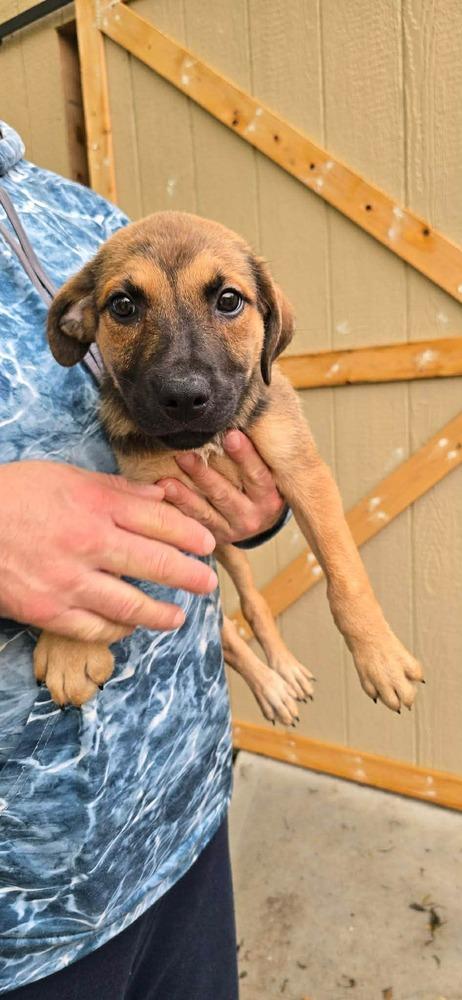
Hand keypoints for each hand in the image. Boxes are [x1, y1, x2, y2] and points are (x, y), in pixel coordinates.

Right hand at [0, 461, 216, 642]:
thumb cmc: (12, 495)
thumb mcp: (64, 477)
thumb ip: (114, 489)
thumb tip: (158, 496)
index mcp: (95, 505)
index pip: (159, 521)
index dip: (190, 534)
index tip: (208, 543)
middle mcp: (89, 544)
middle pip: (156, 563)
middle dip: (190, 576)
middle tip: (207, 583)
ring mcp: (70, 581)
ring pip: (131, 605)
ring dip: (161, 614)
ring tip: (178, 617)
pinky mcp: (49, 610)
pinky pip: (95, 628)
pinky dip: (118, 630)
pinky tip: (130, 628)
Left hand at [158, 430, 284, 544]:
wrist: (260, 519)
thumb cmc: (260, 483)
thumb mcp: (267, 471)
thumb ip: (256, 450)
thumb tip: (238, 410)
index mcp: (270, 497)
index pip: (258, 475)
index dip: (245, 455)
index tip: (231, 435)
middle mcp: (254, 517)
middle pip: (226, 494)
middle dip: (204, 474)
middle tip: (185, 453)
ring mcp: (233, 530)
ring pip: (206, 510)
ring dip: (185, 493)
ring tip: (166, 479)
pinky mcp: (215, 537)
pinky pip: (194, 522)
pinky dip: (178, 507)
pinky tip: (163, 492)